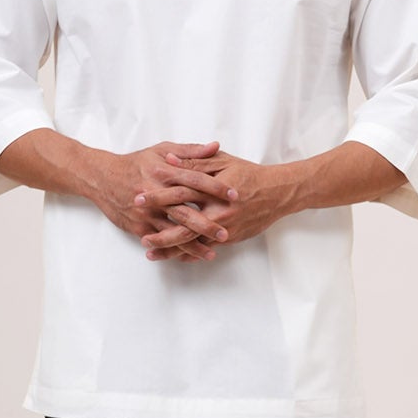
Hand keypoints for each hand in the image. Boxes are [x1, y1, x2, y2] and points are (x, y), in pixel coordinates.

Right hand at [89, 140, 233, 260]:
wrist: (102, 178)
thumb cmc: (136, 163)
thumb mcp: (162, 151)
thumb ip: (190, 151)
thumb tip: (215, 146)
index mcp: (164, 172)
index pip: (195, 180)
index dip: (216, 187)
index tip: (235, 194)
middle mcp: (156, 194)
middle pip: (186, 210)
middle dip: (207, 223)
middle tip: (226, 232)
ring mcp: (147, 213)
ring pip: (173, 231)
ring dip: (193, 244)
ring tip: (212, 252)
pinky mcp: (139, 227)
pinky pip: (160, 241)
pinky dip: (174, 250)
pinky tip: (188, 256)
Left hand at [141, 151, 300, 256]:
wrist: (278, 193)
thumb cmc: (250, 174)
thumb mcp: (223, 162)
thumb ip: (195, 161)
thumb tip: (170, 159)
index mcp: (213, 190)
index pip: (180, 192)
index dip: (158, 196)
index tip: (139, 198)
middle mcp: (218, 211)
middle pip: (184, 224)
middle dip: (160, 231)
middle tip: (140, 235)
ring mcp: (225, 227)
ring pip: (193, 242)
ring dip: (171, 249)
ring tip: (150, 252)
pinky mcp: (230, 238)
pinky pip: (206, 248)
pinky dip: (189, 254)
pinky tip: (174, 258)